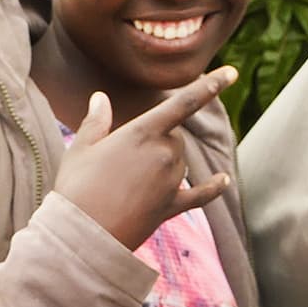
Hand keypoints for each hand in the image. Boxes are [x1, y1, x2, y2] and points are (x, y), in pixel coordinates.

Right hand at [52, 67, 237, 249]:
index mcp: (143, 132)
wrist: (80, 234)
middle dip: (158, 141)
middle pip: (174, 137)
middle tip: (122, 160)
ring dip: (165, 165)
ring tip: (127, 183)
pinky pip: (200, 194)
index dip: (210, 85)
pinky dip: (213, 187)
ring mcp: (170, 181)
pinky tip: (224, 180)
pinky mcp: (172, 206)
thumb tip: (100, 97)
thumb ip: (96, 121)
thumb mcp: (81, 148)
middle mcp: (164, 154)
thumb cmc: (75, 187)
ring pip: (180, 163)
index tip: (232, 72)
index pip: (184, 103)